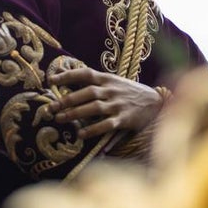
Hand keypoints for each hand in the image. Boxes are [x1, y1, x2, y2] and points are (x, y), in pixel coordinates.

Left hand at [47, 68, 162, 138]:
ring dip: (75, 113)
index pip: (85, 73)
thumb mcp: (114, 82)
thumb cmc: (129, 92)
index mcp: (108, 79)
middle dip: (67, 99)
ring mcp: (118, 104)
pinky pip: (106, 125)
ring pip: (94, 107)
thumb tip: (66, 77)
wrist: (156, 101)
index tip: (51, 80)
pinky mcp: (124, 119)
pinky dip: (93, 130)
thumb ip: (94, 82)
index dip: (68, 75)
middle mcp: (112, 90)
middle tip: (51, 107)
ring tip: (60, 119)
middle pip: (87, 92)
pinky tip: (81, 135)